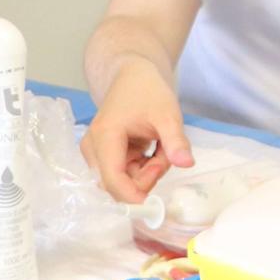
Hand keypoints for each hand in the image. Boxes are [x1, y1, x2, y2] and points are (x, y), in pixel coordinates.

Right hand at [80, 60, 192, 202]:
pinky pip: (126, 175)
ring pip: (125, 182)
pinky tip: (152, 148)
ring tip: (160, 146)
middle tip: (165, 154)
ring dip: (148, 172)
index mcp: (104, 137)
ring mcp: (97, 155)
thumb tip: (186, 164)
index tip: (156, 204)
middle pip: (118, 185)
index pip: (112, 179)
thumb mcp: (168, 113)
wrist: (132, 76)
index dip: (132, 196)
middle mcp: (93, 150)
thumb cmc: (148, 91)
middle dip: (147, 177)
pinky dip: (144, 168)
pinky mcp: (105, 158)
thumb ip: (175, 140)